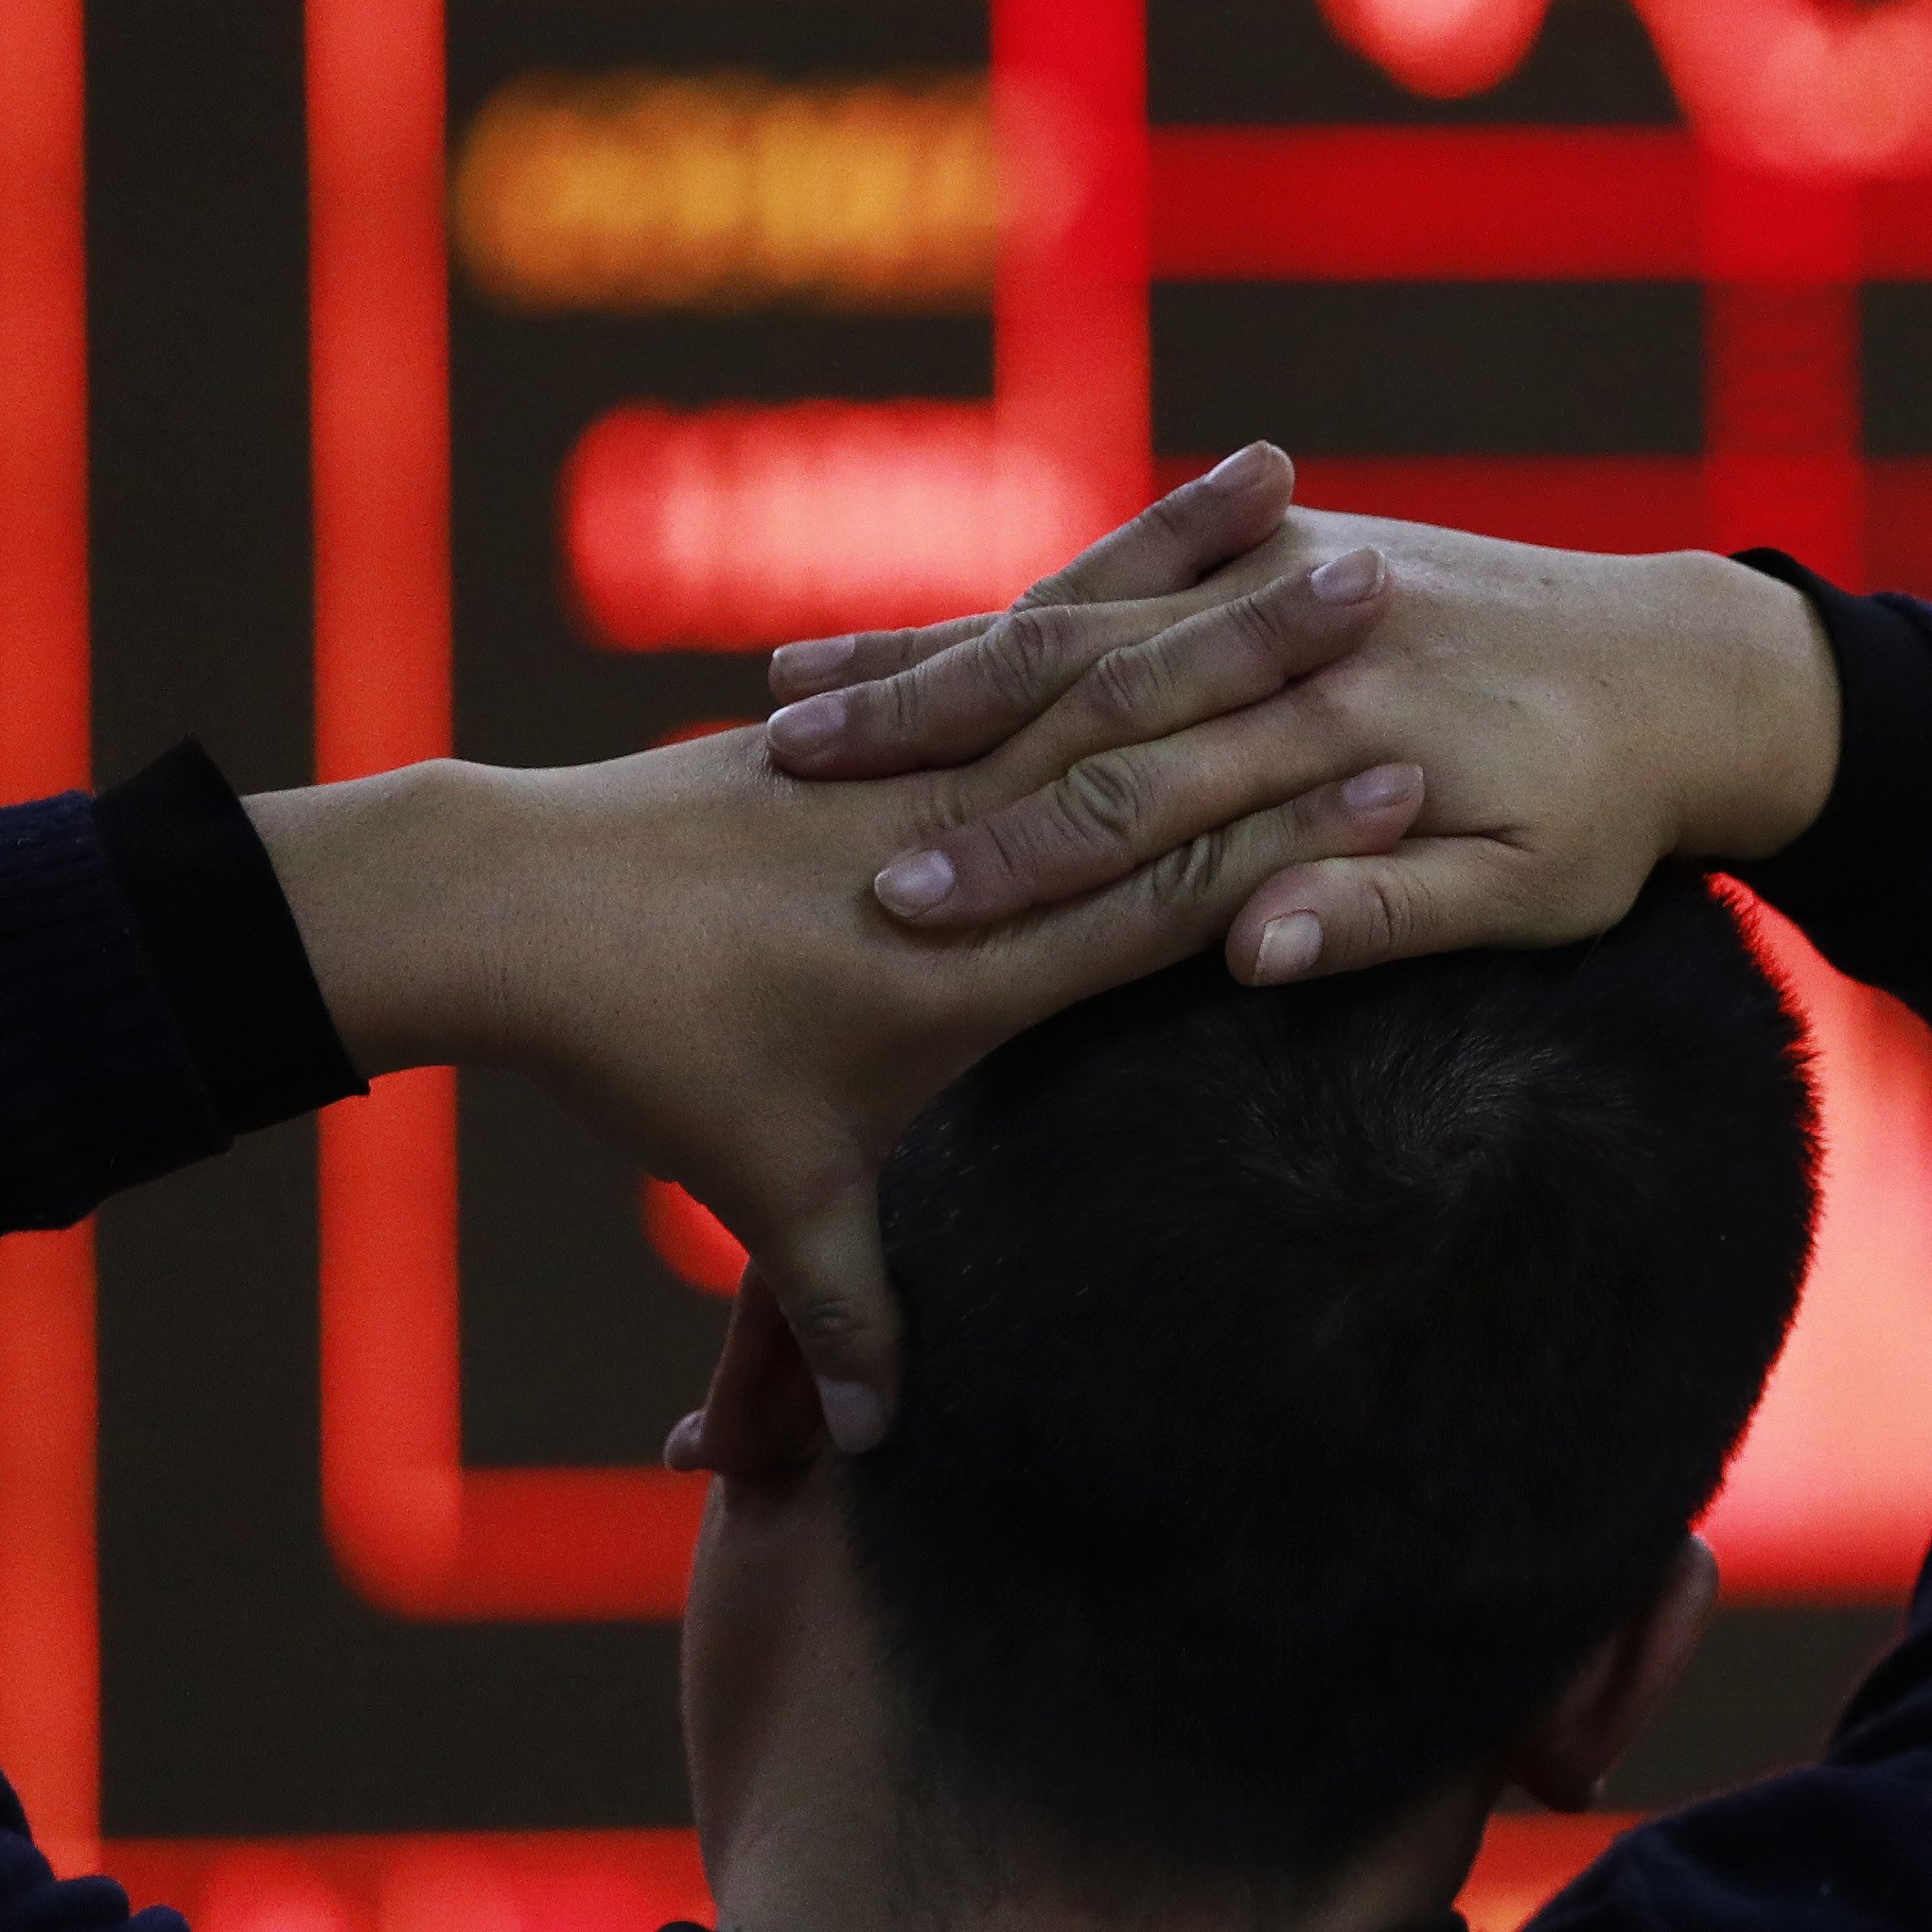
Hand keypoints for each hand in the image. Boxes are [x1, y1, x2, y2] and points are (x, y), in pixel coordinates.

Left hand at [249, 494, 1421, 1446]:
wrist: (511, 907)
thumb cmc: (648, 1059)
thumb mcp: (762, 1196)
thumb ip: (844, 1310)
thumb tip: (877, 1445)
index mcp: (973, 957)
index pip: (1166, 893)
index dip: (1295, 849)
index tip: (1406, 797)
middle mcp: (970, 831)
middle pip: (1163, 748)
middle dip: (1295, 691)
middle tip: (1419, 634)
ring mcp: (933, 750)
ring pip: (1114, 655)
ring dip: (1240, 596)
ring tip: (1353, 548)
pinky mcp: (903, 696)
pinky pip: (1043, 605)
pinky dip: (1144, 548)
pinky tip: (1236, 486)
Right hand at [764, 510, 1840, 985]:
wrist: (1683, 663)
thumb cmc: (1612, 808)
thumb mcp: (1536, 887)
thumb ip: (1391, 916)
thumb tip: (1252, 956)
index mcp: (1340, 748)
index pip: (1150, 820)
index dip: (1022, 864)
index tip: (899, 910)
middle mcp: (1285, 657)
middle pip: (1074, 707)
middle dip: (925, 746)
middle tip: (790, 789)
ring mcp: (1263, 594)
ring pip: (1062, 629)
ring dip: (920, 664)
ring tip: (781, 704)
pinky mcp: (1261, 558)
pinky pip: (1101, 579)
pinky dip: (988, 611)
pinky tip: (868, 641)